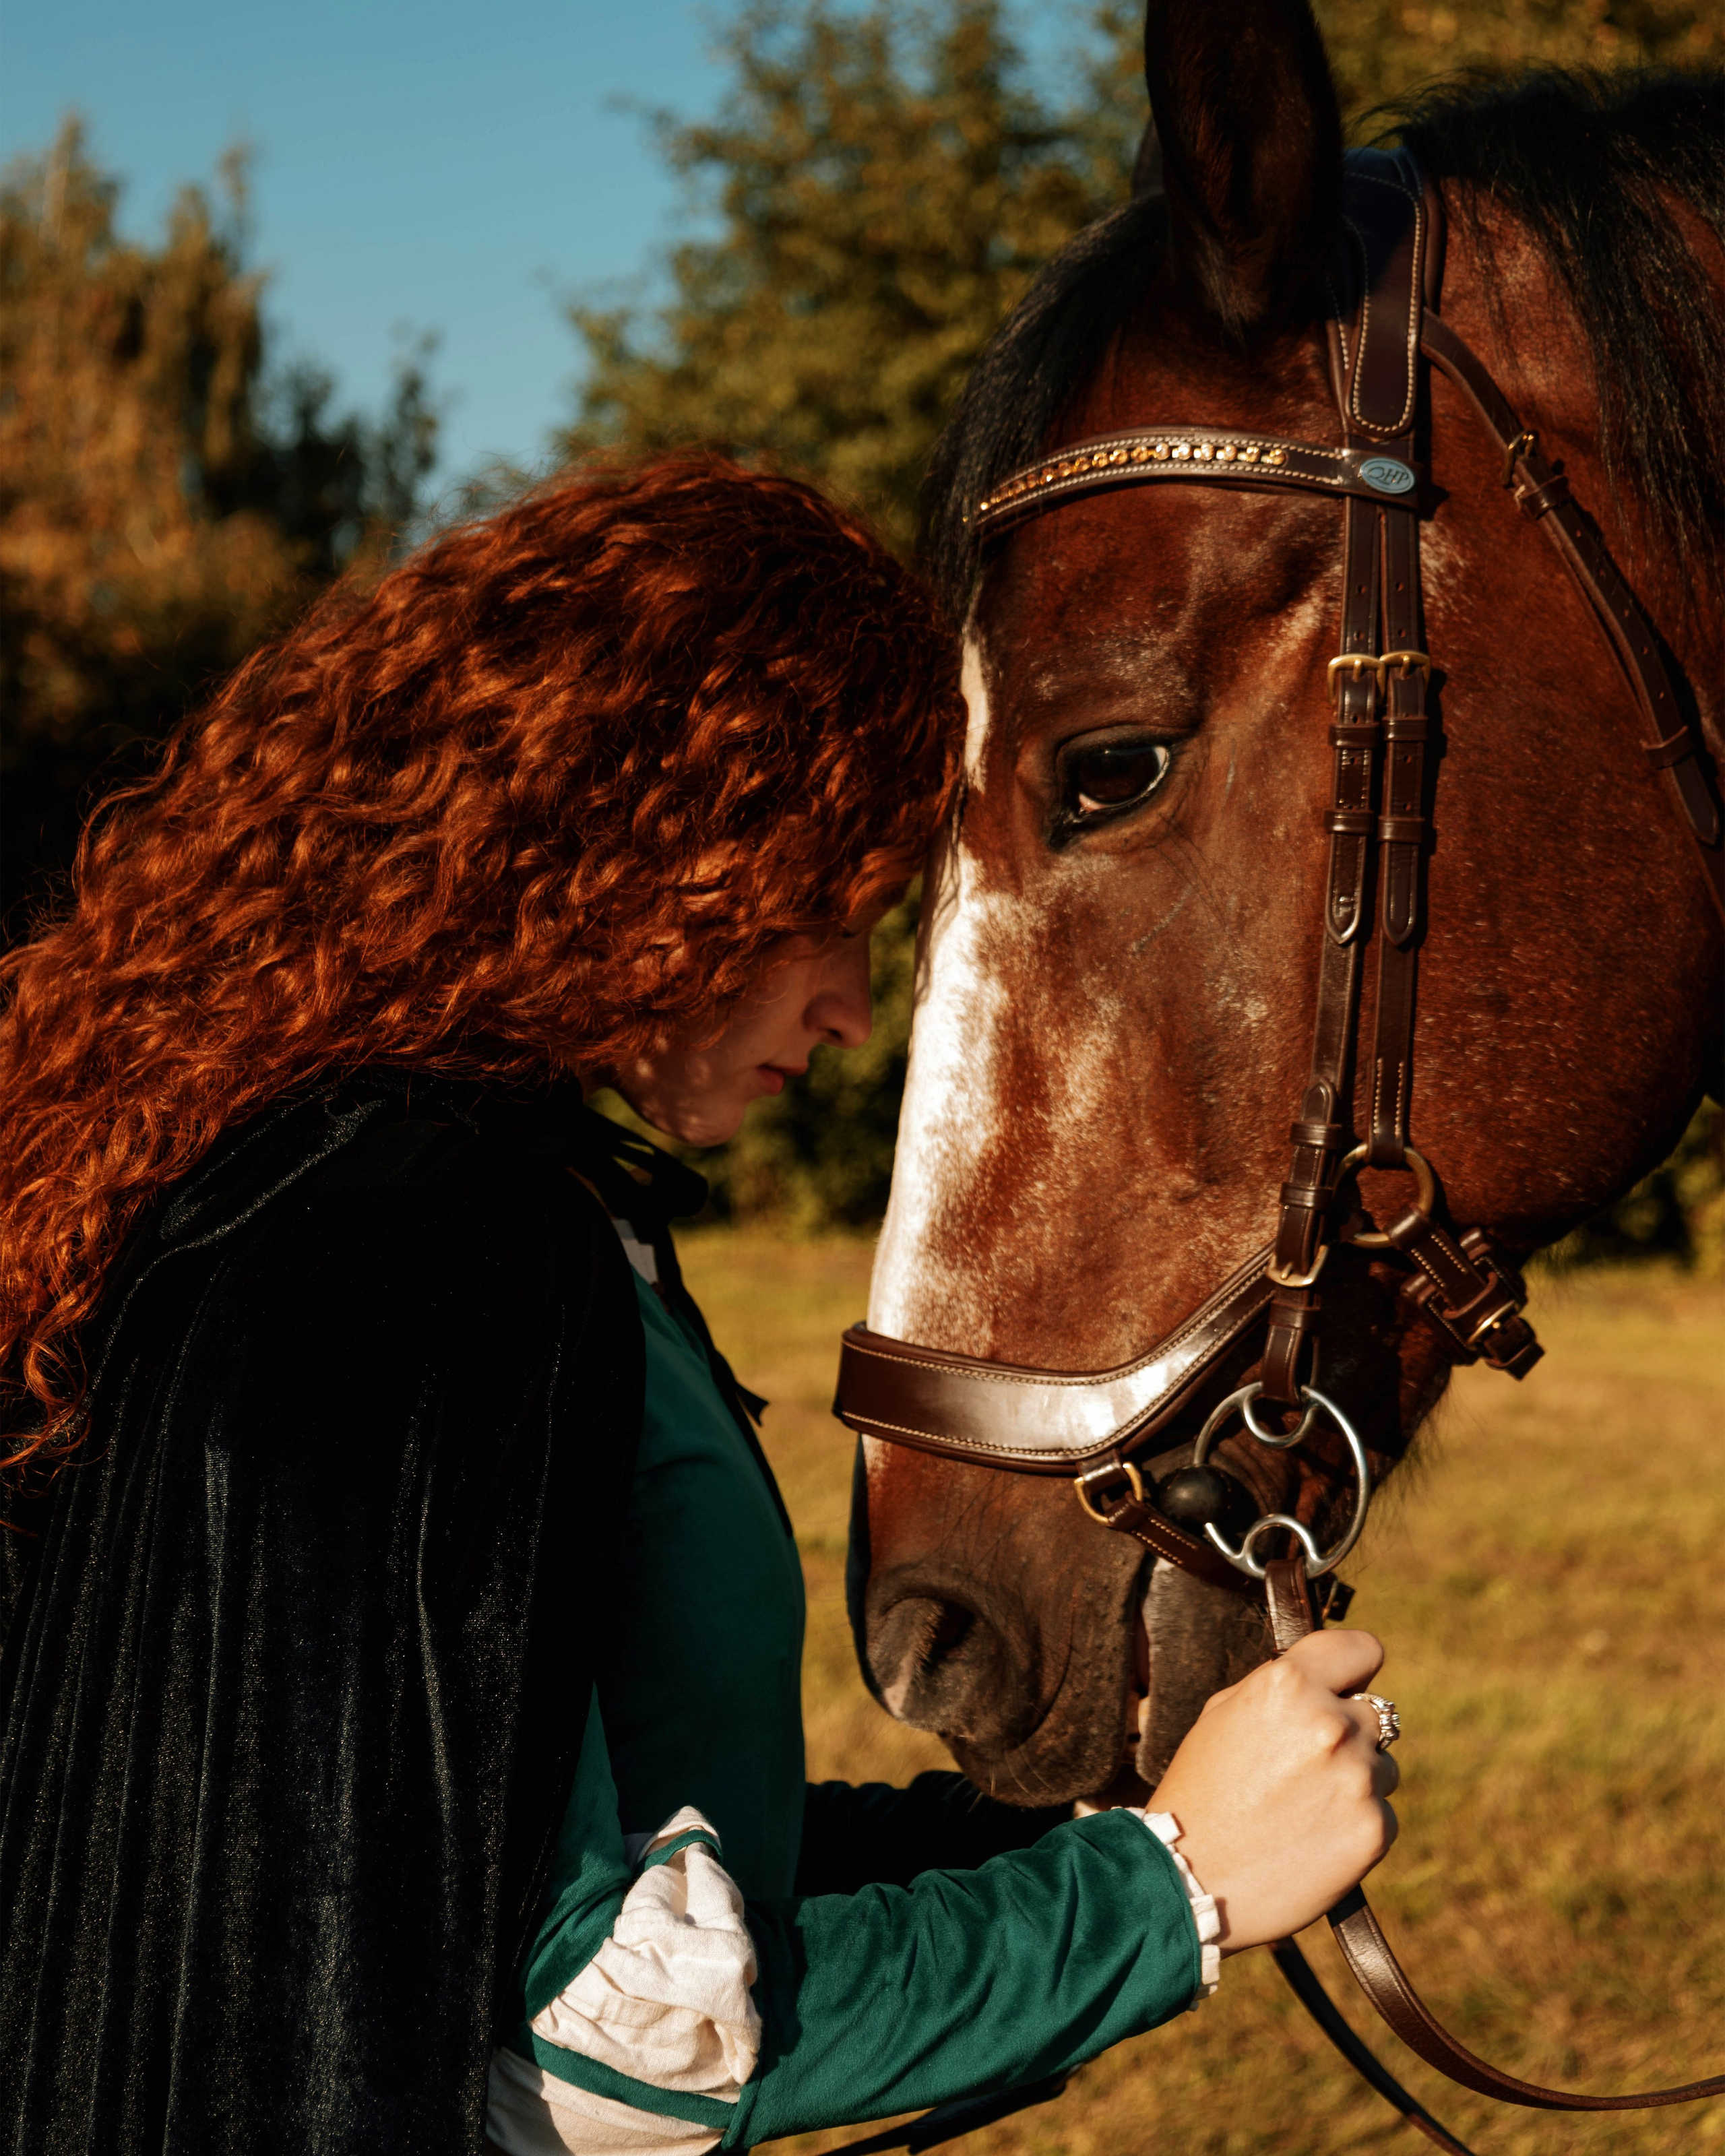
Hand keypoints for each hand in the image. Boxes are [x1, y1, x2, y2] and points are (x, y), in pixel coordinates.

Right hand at [1148, 1628, 1397, 1952]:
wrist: (1187, 1880)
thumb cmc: (1199, 1792)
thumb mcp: (1222, 1714)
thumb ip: (1278, 1688)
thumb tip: (1325, 1679)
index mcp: (1288, 1684)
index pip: (1362, 1649)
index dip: (1353, 1667)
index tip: (1347, 1683)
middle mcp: (1330, 1723)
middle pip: (1372, 1713)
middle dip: (1346, 1734)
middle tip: (1302, 1768)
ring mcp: (1357, 1778)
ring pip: (1383, 1766)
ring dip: (1355, 1780)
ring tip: (1303, 1809)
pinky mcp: (1373, 1830)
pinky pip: (1383, 1814)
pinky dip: (1356, 1825)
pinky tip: (1314, 1839)